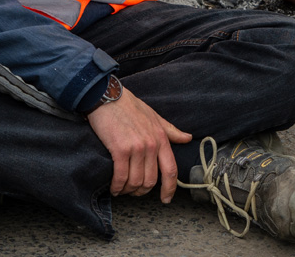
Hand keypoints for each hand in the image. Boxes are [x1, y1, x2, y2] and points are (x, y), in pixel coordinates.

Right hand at [86, 86, 191, 202]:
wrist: (107, 96)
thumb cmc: (129, 106)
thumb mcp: (154, 116)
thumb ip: (170, 130)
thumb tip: (187, 138)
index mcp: (161, 138)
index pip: (171, 170)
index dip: (170, 188)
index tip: (166, 199)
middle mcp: (151, 145)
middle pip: (151, 180)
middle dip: (142, 191)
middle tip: (134, 191)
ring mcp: (136, 148)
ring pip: (136, 181)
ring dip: (128, 190)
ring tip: (122, 189)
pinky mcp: (120, 150)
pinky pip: (121, 177)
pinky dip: (117, 186)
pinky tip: (114, 187)